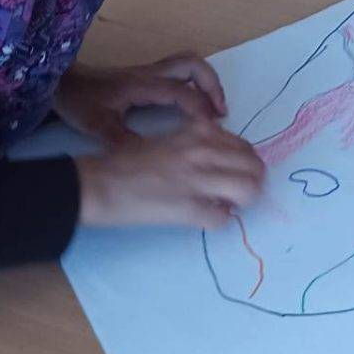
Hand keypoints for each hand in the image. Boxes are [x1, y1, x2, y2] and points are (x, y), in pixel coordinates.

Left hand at [53, 54, 226, 145]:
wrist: (61, 82)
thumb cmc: (80, 101)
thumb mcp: (99, 127)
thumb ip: (125, 143)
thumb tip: (151, 162)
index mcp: (143, 85)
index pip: (182, 92)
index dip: (201, 109)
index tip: (212, 129)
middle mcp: (150, 73)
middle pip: (193, 65)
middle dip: (212, 86)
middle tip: (220, 112)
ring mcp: (148, 71)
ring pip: (188, 64)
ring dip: (205, 81)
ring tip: (212, 106)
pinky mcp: (145, 75)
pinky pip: (179, 72)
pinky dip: (194, 83)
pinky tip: (192, 104)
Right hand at [75, 122, 265, 230]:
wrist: (99, 182)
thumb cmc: (128, 162)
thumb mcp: (171, 141)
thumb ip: (200, 146)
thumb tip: (225, 164)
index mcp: (199, 132)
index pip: (245, 147)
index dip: (245, 164)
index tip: (236, 174)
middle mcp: (203, 151)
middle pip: (255, 168)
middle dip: (253, 183)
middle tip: (239, 194)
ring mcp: (198, 179)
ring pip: (248, 191)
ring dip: (242, 202)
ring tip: (227, 206)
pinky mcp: (188, 208)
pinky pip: (222, 218)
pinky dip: (218, 220)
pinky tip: (204, 217)